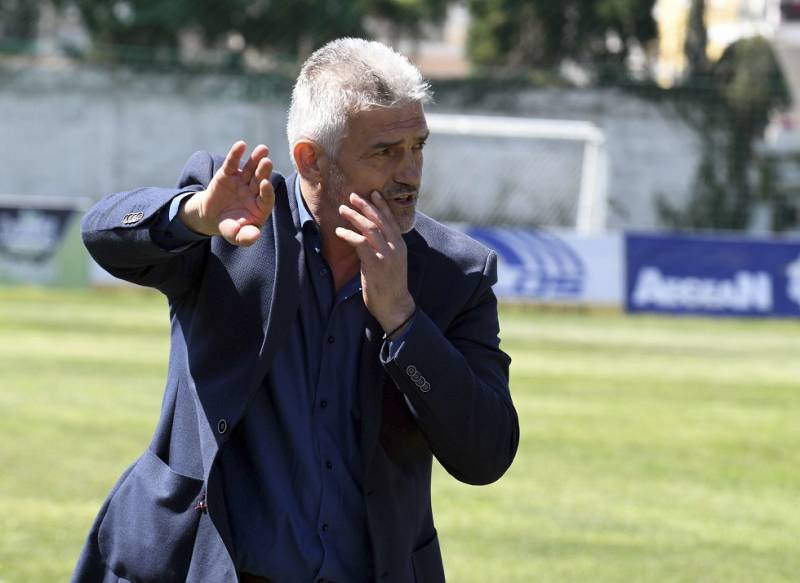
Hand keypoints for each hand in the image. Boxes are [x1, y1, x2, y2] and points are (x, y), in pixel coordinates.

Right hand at [180, 141, 273, 245]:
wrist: (211, 217)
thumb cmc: (230, 227)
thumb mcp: (236, 235)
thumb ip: (246, 237)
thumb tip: (255, 236)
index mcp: (260, 206)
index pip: (267, 198)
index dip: (267, 191)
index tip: (266, 184)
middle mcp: (254, 192)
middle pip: (261, 180)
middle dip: (264, 172)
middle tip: (267, 162)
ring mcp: (242, 181)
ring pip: (251, 169)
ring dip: (256, 159)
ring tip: (262, 149)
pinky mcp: (228, 174)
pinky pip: (233, 163)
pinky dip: (236, 154)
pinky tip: (241, 145)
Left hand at [335, 191, 415, 334]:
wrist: (395, 306)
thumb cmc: (391, 286)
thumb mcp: (393, 263)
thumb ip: (385, 249)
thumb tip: (370, 238)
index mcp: (400, 246)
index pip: (391, 220)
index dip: (382, 206)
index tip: (373, 193)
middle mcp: (396, 247)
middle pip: (380, 220)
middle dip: (366, 206)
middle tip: (352, 196)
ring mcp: (386, 255)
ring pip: (370, 228)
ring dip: (355, 217)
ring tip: (343, 209)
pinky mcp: (376, 264)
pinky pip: (361, 243)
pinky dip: (349, 235)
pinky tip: (339, 232)